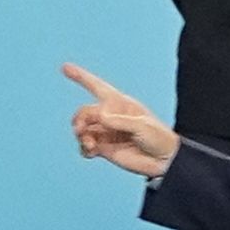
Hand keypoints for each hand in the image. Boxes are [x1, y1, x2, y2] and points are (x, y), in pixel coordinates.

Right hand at [63, 64, 176, 179]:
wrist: (164, 162)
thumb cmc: (159, 139)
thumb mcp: (143, 126)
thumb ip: (120, 121)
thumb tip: (100, 116)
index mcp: (121, 104)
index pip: (98, 87)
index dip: (81, 77)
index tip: (65, 67)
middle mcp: (110, 116)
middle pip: (84, 112)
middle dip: (80, 119)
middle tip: (82, 129)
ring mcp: (106, 132)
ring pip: (82, 129)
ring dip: (81, 136)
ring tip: (90, 144)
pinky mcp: (103, 148)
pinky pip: (84, 146)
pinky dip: (84, 149)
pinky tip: (91, 152)